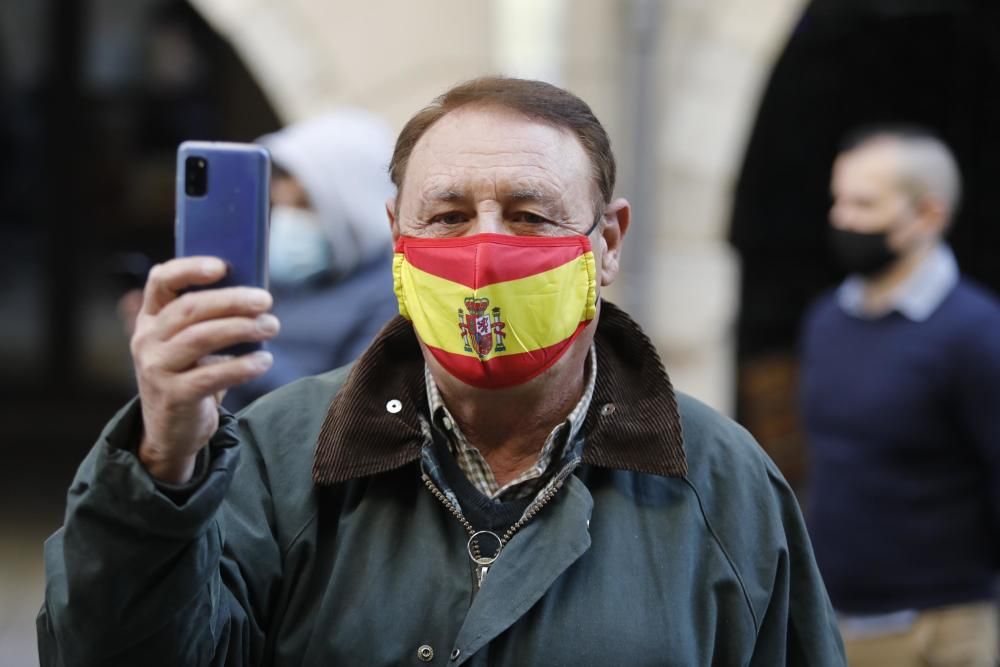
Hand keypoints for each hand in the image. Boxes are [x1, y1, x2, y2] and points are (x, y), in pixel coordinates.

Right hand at [131, 257, 278, 482]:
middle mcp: (147, 340)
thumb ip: (210, 319)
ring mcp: (156, 369)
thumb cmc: (192, 376)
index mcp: (151, 318)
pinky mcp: (173, 396)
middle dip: (232, 300)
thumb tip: (254, 295)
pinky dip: (242, 366)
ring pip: (201, 337)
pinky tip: (264, 360)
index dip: (190, 268)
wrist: (172, 432)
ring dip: (242, 328)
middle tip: (266, 301)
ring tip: (271, 326)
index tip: (223, 265)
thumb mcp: (193, 345)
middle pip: (190, 308)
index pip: (161, 280)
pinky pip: (212, 376)